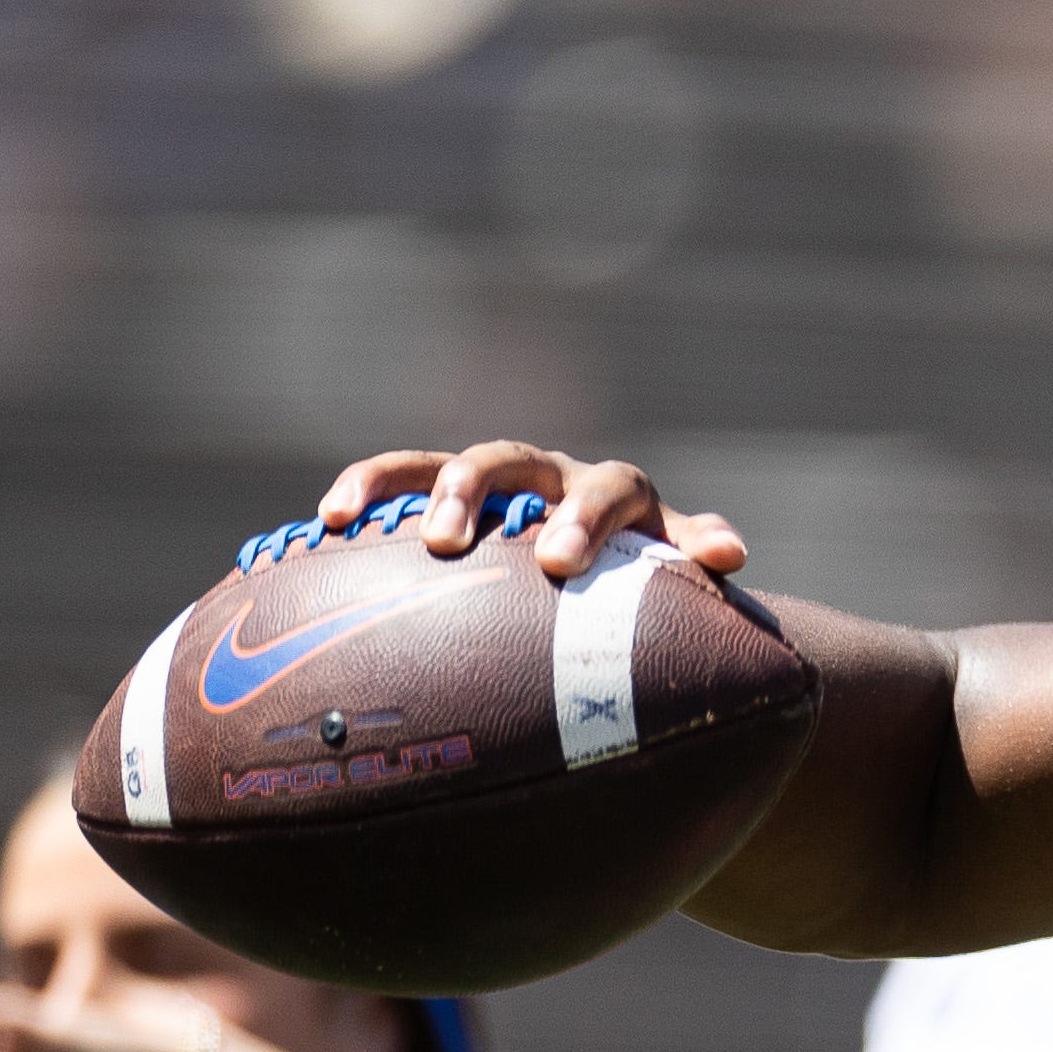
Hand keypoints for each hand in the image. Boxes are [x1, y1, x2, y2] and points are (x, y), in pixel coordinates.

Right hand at [315, 442, 749, 582]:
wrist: (613, 583)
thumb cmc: (647, 592)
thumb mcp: (675, 578)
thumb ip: (696, 562)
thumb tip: (733, 554)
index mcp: (618, 499)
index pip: (612, 488)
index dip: (586, 519)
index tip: (558, 565)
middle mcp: (551, 479)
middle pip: (511, 459)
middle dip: (474, 490)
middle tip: (446, 540)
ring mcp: (493, 486)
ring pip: (439, 463)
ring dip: (397, 484)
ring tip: (351, 520)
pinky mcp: (441, 498)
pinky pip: (393, 486)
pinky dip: (362, 496)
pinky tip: (319, 527)